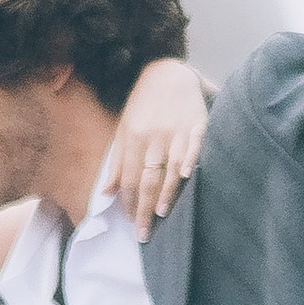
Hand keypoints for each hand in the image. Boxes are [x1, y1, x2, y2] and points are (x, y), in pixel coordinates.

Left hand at [105, 56, 208, 238]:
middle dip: (143, 208)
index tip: (129, 221)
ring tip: (159, 214)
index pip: (129, 177)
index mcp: (133, 137)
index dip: (128, 202)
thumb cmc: (144, 104)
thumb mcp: (124, 128)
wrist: (168, 71)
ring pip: (169, 168)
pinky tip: (186, 178)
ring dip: (165, 192)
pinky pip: (193, 147)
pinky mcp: (197, 125)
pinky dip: (190, 161)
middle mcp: (153, 136)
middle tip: (143, 233)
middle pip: (147, 178)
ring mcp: (176, 131)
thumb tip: (106, 193)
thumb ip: (116, 162)